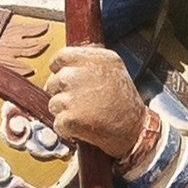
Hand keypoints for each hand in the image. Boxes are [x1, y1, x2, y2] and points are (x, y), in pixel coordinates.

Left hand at [43, 43, 148, 157]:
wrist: (135, 129)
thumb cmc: (124, 100)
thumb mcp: (113, 67)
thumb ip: (88, 61)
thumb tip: (61, 66)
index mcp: (93, 59)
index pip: (60, 58)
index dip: (58, 70)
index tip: (66, 79)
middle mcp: (80, 74)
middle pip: (53, 82)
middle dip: (62, 94)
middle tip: (82, 103)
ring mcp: (74, 97)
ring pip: (53, 104)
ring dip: (65, 112)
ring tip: (86, 115)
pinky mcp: (70, 118)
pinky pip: (57, 123)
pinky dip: (67, 129)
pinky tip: (84, 127)